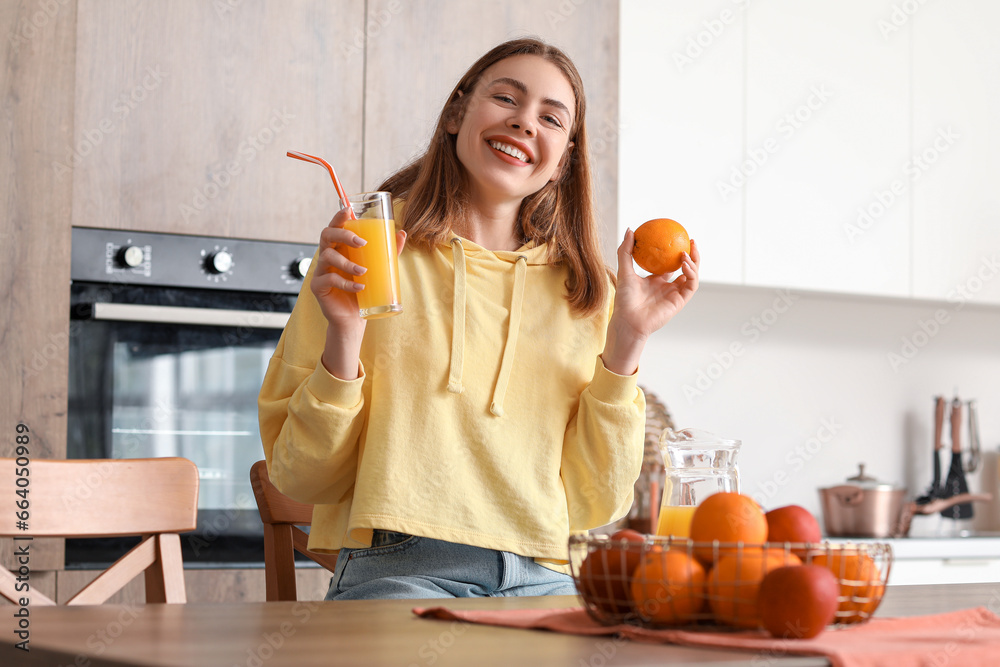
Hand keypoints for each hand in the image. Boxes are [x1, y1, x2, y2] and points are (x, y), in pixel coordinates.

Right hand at [310, 209, 407, 328]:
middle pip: (326, 235)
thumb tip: (402, 233)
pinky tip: (359, 287)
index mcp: (339, 248)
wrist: (354, 318)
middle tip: (362, 243)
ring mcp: (320, 271)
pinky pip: (328, 279)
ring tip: (363, 271)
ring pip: (327, 257)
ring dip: (347, 262)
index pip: (334, 227)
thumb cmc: (363, 290)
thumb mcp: (377, 268)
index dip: (338, 217)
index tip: (348, 210)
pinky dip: (345, 283)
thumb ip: (388, 251)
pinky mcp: (318, 287)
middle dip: (344, 235)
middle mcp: (327, 256)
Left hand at [602, 230, 699, 374]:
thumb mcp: (624, 270)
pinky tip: (685, 263)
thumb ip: (626, 251)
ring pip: (692, 275)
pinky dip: (691, 273)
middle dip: (692, 254)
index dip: (676, 251)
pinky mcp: (680, 301)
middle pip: (686, 268)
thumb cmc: (624, 299)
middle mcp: (668, 287)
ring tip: (686, 252)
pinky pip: (691, 285)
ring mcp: (675, 294)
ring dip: (693, 262)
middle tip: (691, 240)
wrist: (628, 320)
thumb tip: (631, 229)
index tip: (677, 237)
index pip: (670, 264)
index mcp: (656, 281)